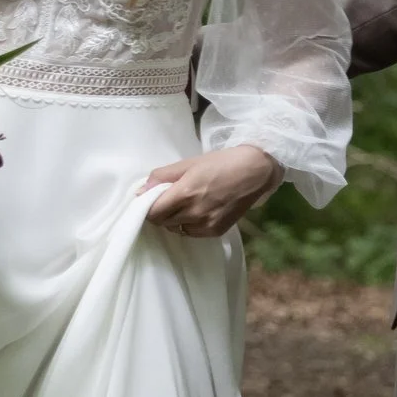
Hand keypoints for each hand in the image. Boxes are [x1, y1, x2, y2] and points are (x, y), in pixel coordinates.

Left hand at [143, 145, 282, 237]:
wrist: (255, 172)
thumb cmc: (221, 163)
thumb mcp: (189, 163)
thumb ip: (163, 176)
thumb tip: (141, 190)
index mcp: (185, 193)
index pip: (153, 212)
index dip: (147, 207)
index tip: (149, 200)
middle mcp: (194, 213)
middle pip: (162, 222)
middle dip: (160, 212)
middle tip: (168, 199)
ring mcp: (206, 225)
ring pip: (176, 229)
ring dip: (174, 219)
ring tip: (185, 204)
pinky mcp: (216, 232)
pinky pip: (191, 232)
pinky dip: (188, 224)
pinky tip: (197, 211)